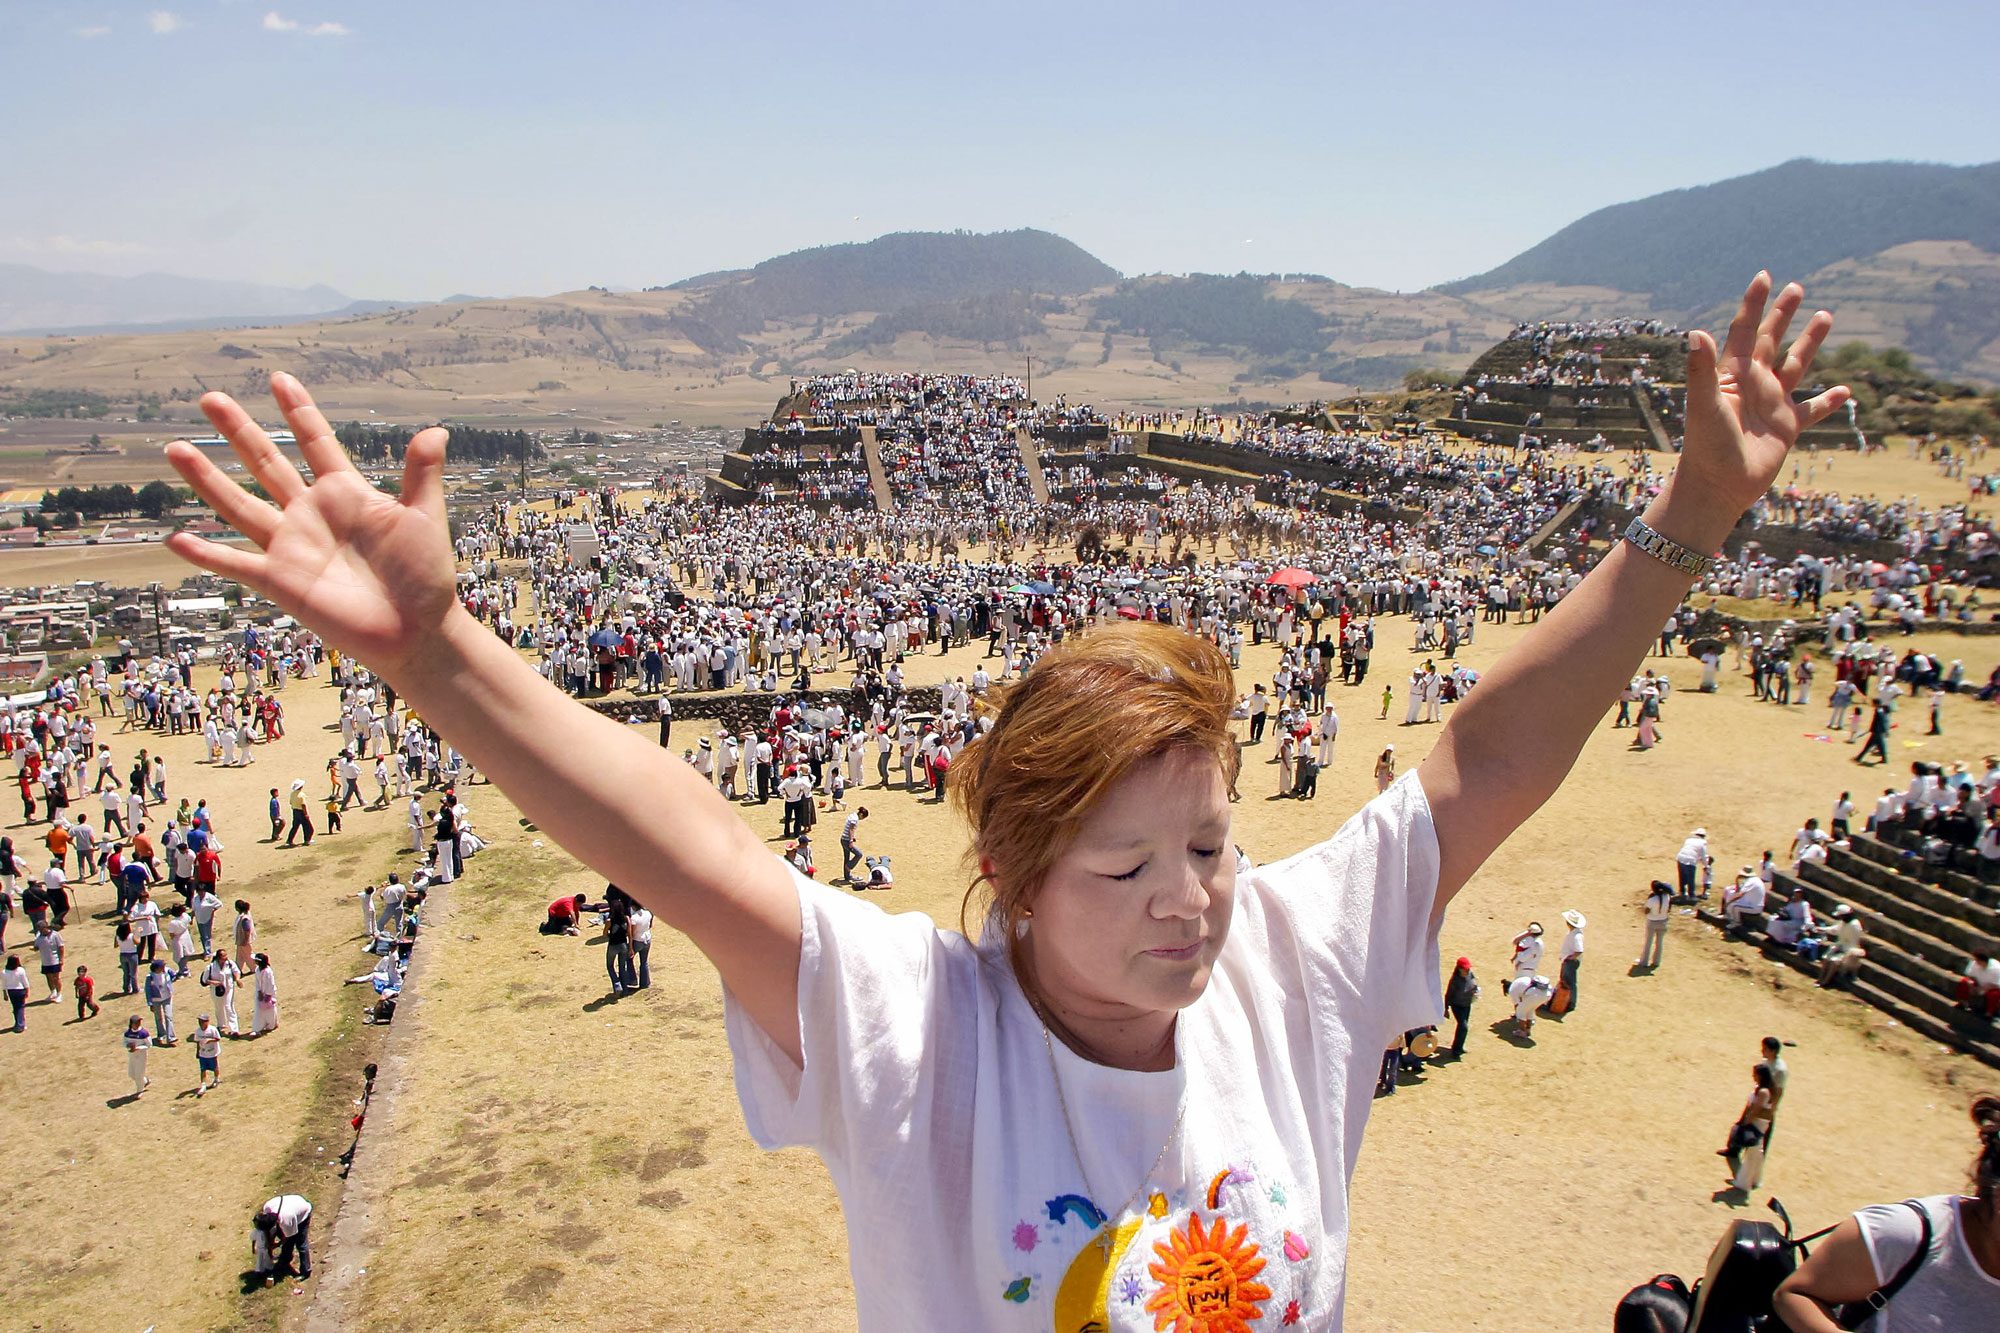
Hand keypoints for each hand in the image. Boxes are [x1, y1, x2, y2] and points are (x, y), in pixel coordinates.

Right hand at [162, 374, 457, 678]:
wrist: (417, 632)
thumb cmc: (425, 577)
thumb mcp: (424, 517)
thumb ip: (422, 473)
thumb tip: (438, 430)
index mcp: (346, 495)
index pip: (316, 444)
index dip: (299, 412)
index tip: (279, 378)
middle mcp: (312, 515)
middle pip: (267, 463)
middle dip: (239, 431)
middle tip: (209, 397)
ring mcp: (293, 547)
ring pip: (239, 504)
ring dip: (207, 479)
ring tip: (175, 449)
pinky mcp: (281, 581)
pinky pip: (236, 564)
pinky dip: (206, 554)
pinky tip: (175, 538)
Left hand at [1676, 273, 1850, 519]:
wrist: (1718, 486)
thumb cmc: (1706, 446)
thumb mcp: (1705, 404)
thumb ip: (1702, 369)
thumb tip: (1696, 332)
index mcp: (1733, 374)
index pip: (1744, 329)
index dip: (1754, 303)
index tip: (1764, 276)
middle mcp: (1754, 384)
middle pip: (1771, 340)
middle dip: (1783, 314)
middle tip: (1797, 287)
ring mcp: (1772, 404)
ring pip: (1796, 365)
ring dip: (1810, 343)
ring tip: (1826, 316)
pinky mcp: (1788, 427)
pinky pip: (1813, 410)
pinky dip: (1828, 400)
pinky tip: (1845, 390)